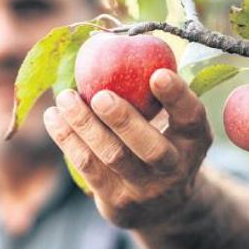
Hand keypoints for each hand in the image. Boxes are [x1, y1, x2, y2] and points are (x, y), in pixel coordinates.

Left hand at [43, 69, 211, 228]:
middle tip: (99, 95)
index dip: (177, 97)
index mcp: (194, 141)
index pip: (191, 118)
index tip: (157, 74)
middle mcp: (175, 169)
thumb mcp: (172, 123)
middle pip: (150, 148)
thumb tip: (117, 41)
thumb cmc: (160, 143)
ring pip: (112, 157)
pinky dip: (67, 139)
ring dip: (84, 125)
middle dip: (123, 120)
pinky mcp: (117, 203)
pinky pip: (87, 167)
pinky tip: (54, 117)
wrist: (160, 207)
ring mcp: (145, 190)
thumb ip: (153, 94)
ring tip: (64, 98)